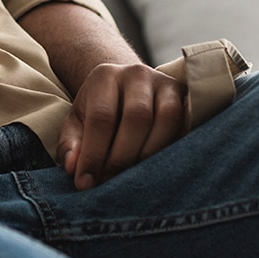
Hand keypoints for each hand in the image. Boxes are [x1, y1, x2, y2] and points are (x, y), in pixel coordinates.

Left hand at [57, 62, 188, 189]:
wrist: (126, 90)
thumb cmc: (99, 111)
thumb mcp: (77, 123)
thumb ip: (70, 145)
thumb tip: (74, 167)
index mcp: (104, 76)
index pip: (101, 117)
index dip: (94, 154)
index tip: (87, 183)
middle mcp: (137, 74)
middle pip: (137, 117)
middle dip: (123, 157)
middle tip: (112, 183)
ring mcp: (165, 84)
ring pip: (168, 119)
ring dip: (152, 154)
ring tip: (136, 178)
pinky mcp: (187, 97)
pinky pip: (188, 124)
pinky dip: (175, 148)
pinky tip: (159, 167)